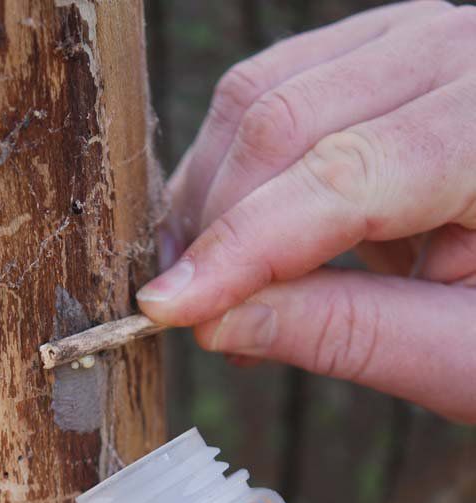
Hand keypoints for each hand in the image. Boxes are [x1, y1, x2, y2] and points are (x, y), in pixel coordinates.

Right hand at [136, 1, 475, 419]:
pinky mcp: (367, 53)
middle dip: (217, 225)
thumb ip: (348, 334)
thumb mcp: (464, 349)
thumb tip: (217, 324)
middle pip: (278, 120)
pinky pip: (262, 92)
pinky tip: (244, 232)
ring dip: (214, 197)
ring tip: (222, 280)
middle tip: (201, 312)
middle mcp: (454, 53)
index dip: (241, 249)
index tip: (170, 310)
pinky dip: (231, 169)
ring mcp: (405, 39)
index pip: (341, 177)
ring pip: (254, 96)